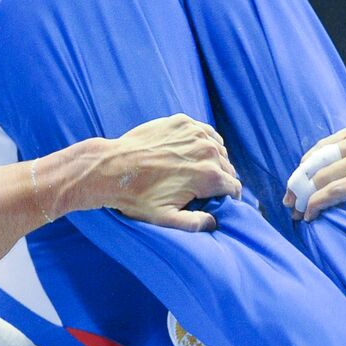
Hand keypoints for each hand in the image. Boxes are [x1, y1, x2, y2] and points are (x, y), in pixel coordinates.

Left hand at [83, 114, 240, 231]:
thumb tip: (213, 222)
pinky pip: (205, 132)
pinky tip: (193, 152)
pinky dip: (204, 142)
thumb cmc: (138, 197)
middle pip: (228, 168)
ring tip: (198, 170)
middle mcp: (208, 151)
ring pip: (218, 149)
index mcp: (209, 176)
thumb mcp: (166, 219)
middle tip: (205, 188)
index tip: (220, 201)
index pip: (234, 187)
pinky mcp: (182, 122)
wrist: (111, 167)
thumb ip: (194, 224)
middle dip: (221, 179)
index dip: (229, 197)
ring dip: (214, 160)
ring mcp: (195, 133)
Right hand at [282, 122, 345, 228]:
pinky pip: (325, 145)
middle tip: (293, 209)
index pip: (336, 190)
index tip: (306, 217)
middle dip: (303, 193)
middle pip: (323, 174)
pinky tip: (301, 174)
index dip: (315, 204)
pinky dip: (310, 160)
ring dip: (301, 176)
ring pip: (320, 157)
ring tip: (290, 193)